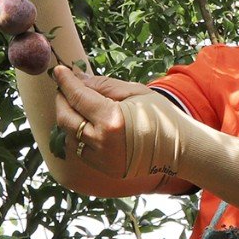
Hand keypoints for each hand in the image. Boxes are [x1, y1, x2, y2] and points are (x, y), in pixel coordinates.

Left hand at [50, 67, 194, 185]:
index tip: (58, 71)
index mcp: (111, 119)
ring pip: (69, 136)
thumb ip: (102, 85)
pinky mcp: (103, 168)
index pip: (77, 97)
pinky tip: (87, 124)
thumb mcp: (133, 92)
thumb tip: (75, 77)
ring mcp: (101, 159)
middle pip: (66, 118)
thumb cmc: (159, 114)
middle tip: (66, 87)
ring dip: (69, 118)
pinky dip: (78, 134)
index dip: (65, 82)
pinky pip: (79, 149)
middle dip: (62, 100)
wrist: (179, 148)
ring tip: (77, 104)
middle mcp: (102, 142)